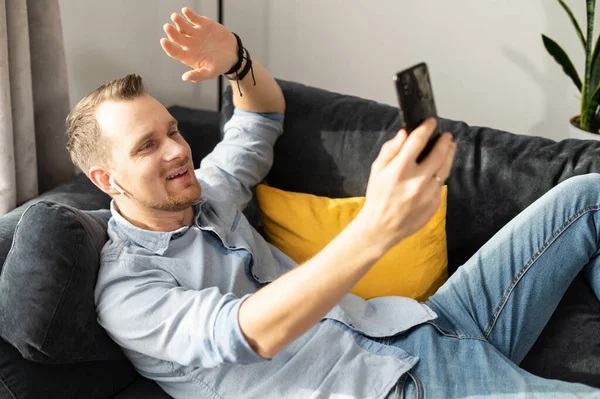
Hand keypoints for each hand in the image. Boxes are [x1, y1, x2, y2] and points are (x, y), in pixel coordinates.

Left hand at [160, 7, 237, 82]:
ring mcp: (195, 33)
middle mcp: (189, 44)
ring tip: (175, 17)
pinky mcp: (202, 24)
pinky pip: (194, 18)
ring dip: (178, 21)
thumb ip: (198, 75)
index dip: (168, 47)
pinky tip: (185, 11)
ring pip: (183, 26)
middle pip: (177, 37)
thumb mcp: (210, 72)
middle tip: (167, 27)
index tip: (163, 41)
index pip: (174, 52)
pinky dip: (189, 14)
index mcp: (188, 56)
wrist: (233, 53)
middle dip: (171, 32)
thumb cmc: (220, 65)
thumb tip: (185, 78)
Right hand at [357, 118, 455, 249]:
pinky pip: (441, 185)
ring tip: (450, 148)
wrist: (382, 228)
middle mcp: (417, 181)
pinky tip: (437, 172)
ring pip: (445, 169)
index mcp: (400, 170)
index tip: (431, 122)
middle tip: (446, 136)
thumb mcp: (376, 171)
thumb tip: (404, 134)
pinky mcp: (435, 204)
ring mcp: (429, 194)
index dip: (427, 128)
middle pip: (439, 154)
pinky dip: (440, 175)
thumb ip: (390, 150)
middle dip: (444, 142)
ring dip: (449, 156)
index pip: (418, 141)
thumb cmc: (377, 197)